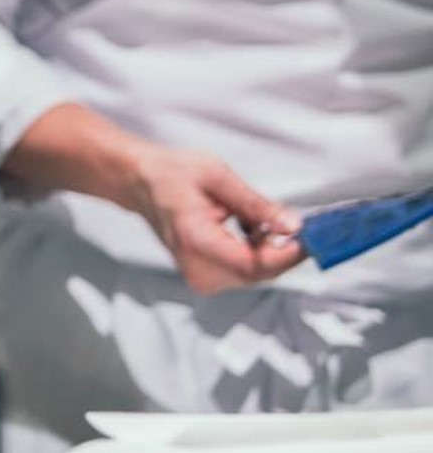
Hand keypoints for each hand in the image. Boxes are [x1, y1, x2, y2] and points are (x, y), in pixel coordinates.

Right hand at [121, 145, 304, 294]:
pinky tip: (246, 227)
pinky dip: (255, 251)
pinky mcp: (204, 278)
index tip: (312, 236)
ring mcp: (199, 277)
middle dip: (282, 249)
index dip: (288, 254)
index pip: (254, 264)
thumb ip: (256, 203)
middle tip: (291, 219)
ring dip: (268, 248)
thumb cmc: (172, 174)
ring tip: (252, 216)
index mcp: (195, 240)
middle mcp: (196, 267)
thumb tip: (294, 226)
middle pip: (259, 272)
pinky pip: (244, 271)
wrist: (140, 184)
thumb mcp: (217, 176)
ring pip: (255, 273)